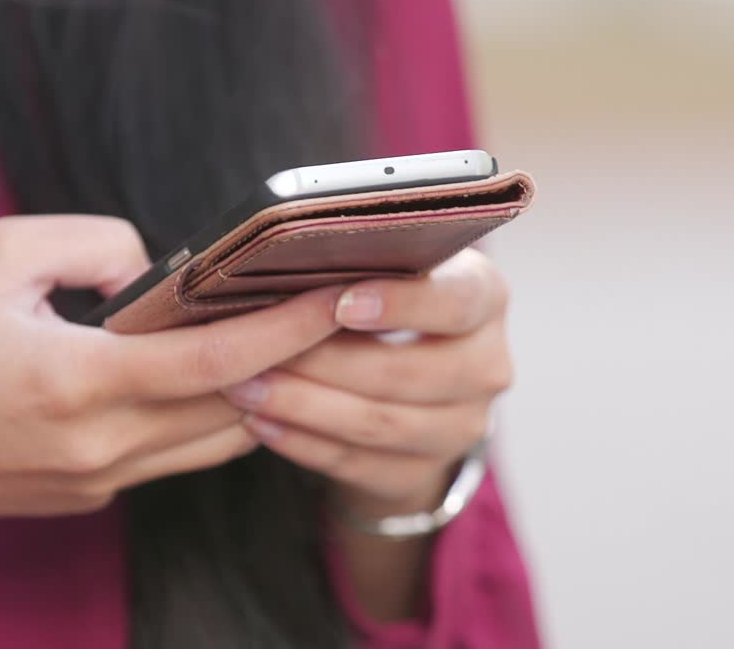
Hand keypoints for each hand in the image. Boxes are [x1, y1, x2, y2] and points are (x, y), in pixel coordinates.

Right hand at [0, 214, 342, 646]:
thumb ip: (96, 244)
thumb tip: (157, 270)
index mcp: (78, 382)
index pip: (218, 358)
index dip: (289, 326)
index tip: (338, 296)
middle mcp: (101, 446)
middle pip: (236, 408)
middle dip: (293, 362)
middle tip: (331, 312)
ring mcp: (98, 481)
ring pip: (215, 441)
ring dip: (255, 392)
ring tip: (283, 339)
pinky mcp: (87, 495)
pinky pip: (174, 456)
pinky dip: (208, 415)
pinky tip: (211, 375)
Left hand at [219, 249, 511, 516]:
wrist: (410, 384)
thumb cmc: (383, 302)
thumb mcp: (388, 271)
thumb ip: (361, 265)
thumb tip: (292, 261)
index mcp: (485, 298)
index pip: (455, 302)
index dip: (400, 304)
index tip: (339, 304)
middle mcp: (487, 366)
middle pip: (409, 372)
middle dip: (326, 363)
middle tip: (261, 351)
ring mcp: (462, 427)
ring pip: (381, 424)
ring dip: (305, 407)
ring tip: (246, 388)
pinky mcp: (425, 472)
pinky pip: (359, 464)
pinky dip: (304, 443)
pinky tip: (261, 424)